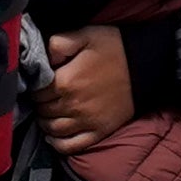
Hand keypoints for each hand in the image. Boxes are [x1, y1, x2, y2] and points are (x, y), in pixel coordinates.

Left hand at [31, 23, 135, 152]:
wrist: (146, 65)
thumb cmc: (114, 48)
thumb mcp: (86, 34)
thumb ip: (59, 43)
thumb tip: (42, 58)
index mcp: (66, 81)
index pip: (36, 92)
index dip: (34, 88)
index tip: (38, 84)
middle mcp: (73, 105)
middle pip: (43, 111)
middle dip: (40, 104)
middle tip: (44, 98)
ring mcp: (86, 121)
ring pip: (53, 129)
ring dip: (45, 122)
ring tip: (47, 114)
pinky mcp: (99, 131)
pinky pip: (71, 146)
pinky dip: (57, 144)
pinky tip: (52, 137)